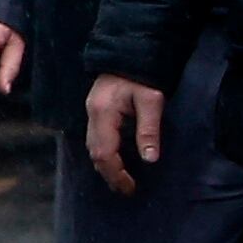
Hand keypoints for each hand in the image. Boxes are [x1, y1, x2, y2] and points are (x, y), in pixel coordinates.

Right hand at [85, 73, 165, 195]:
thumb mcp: (151, 101)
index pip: (104, 151)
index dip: (116, 172)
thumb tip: (149, 158)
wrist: (129, 53)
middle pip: (94, 152)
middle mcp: (92, 115)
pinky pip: (95, 139)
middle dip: (109, 173)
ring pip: (92, 146)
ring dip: (105, 165)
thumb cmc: (142, 77)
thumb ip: (148, 129)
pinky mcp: (96, 111)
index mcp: (103, 113)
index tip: (131, 186)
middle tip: (127, 189)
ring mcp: (91, 112)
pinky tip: (115, 160)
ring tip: (121, 179)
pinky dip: (104, 154)